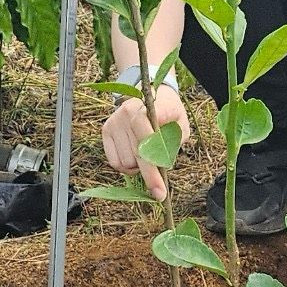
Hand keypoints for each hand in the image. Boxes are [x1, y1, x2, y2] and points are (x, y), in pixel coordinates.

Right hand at [103, 86, 191, 201]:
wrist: (149, 94)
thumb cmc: (169, 113)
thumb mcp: (181, 125)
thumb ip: (174, 143)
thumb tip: (161, 165)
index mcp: (150, 107)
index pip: (149, 143)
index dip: (154, 170)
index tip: (160, 191)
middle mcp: (128, 111)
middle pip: (137, 156)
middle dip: (150, 176)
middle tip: (159, 192)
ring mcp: (115, 121)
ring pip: (125, 162)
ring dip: (138, 167)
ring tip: (147, 156)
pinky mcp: (106, 129)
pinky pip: (114, 162)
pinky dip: (126, 167)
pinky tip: (134, 157)